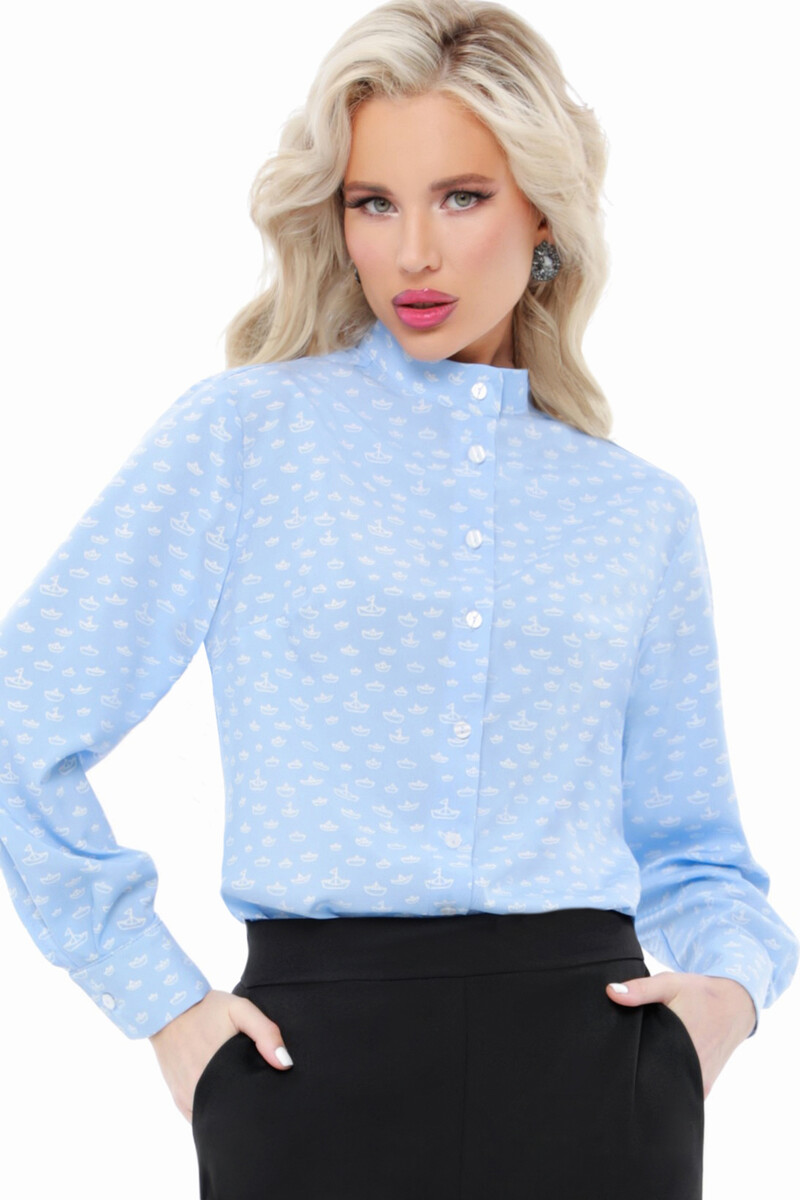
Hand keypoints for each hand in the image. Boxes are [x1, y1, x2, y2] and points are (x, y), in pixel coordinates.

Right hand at [149, 989, 293, 1121]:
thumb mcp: (240, 1010)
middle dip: (246, 1112)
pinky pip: (199, 1117)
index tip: (272, 1099)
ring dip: (228, 1114)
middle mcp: (201, 1092)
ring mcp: (188, 1098)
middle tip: (260, 1098)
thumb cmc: (208, 1009)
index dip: (261, 1105)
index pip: (247, 1107)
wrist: (167, 1009)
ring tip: (244, 1099)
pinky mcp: (179, 1099)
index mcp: (220, 1073)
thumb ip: (265, 1032)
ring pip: (214, 1119)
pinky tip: (224, 1100)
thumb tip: (285, 1064)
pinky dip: (212, 1112)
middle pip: (231, 1116)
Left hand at [606, 972, 755, 1098]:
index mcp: (682, 1046)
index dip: (628, 1064)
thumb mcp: (670, 984)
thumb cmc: (701, 994)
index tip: (614, 1060)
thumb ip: (641, 989)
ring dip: (654, 1079)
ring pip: (669, 1089)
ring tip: (641, 1066)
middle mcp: (692, 1070)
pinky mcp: (703, 1087)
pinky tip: (658, 1070)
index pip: (645, 1067)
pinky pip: (681, 1091)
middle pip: (655, 1081)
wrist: (735, 1005)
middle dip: (639, 1073)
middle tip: (622, 1062)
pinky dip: (669, 1083)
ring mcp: (699, 1082)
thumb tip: (611, 992)